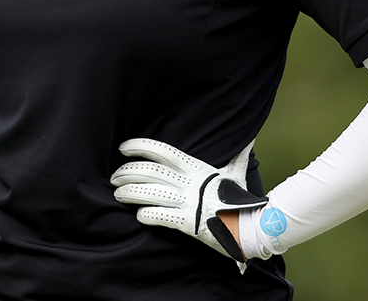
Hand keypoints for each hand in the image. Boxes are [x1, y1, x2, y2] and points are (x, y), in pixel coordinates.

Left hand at [110, 139, 266, 270]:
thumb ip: (238, 156)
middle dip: (127, 172)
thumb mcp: (236, 174)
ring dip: (129, 193)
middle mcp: (189, 183)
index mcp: (197, 168)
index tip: (123, 148)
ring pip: (149, 193)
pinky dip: (145, 215)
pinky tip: (138, 214)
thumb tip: (249, 140)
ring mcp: (187, 203)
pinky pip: (159, 216)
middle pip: (150, 172)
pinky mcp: (187, 224)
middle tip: (113, 177)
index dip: (140, 146)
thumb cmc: (241, 200)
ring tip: (116, 194)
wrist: (254, 227)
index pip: (162, 151)